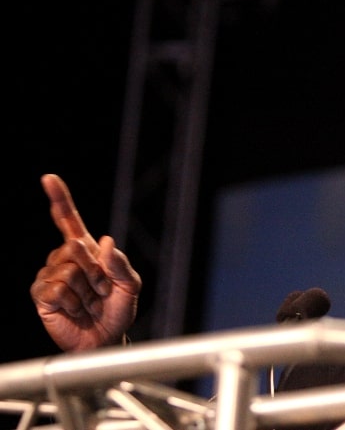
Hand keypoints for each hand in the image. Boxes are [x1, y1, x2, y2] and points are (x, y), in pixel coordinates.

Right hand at [30, 174, 141, 350]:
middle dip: (96, 272)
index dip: (59, 199)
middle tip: (102, 291)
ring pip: (68, 271)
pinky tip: (75, 311)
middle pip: (74, 247)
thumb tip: (106, 242)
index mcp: (87, 251)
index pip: (69, 221)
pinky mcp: (42, 296)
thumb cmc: (118, 310)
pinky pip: (57, 289)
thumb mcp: (130, 285)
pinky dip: (73, 303)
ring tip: (89, 303)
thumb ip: (120, 264)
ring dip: (86, 291)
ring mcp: (51, 276)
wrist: (106, 339)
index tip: (48, 178)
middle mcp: (65, 259)